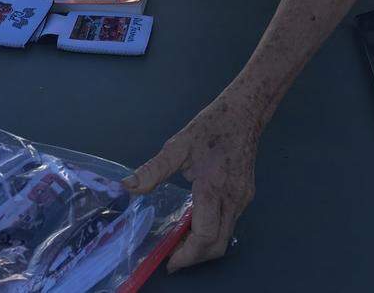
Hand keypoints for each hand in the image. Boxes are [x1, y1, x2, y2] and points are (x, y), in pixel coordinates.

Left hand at [124, 90, 262, 271]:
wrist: (244, 113)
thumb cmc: (211, 127)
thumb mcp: (178, 145)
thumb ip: (154, 169)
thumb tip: (127, 187)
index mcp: (213, 188)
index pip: (205, 236)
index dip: (187, 255)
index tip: (169, 261)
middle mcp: (233, 199)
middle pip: (218, 245)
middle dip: (195, 258)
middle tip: (172, 257)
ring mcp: (243, 199)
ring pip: (226, 236)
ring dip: (204, 246)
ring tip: (181, 241)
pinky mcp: (246, 195)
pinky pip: (230, 223)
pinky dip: (213, 231)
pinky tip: (197, 221)